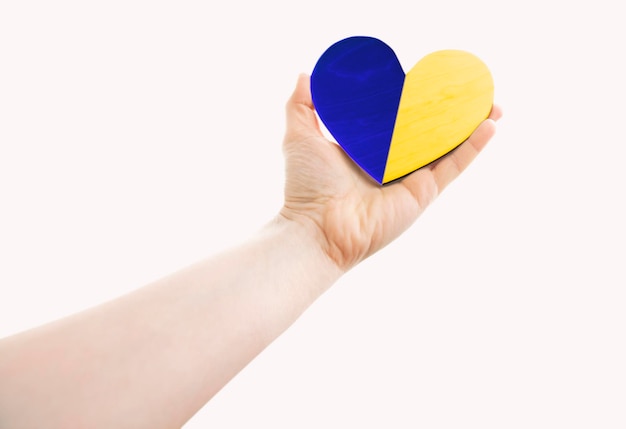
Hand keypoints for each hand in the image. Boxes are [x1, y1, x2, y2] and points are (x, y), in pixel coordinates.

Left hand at [280, 74, 501, 270]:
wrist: (317, 227)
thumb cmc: (306, 186)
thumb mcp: (300, 135)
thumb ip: (302, 104)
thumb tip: (305, 74)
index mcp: (367, 149)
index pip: (396, 121)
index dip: (414, 102)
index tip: (428, 80)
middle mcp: (391, 163)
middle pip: (428, 132)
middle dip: (450, 112)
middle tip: (468, 90)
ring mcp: (410, 178)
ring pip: (448, 147)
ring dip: (471, 126)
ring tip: (492, 104)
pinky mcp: (423, 192)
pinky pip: (453, 166)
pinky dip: (473, 147)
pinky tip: (490, 124)